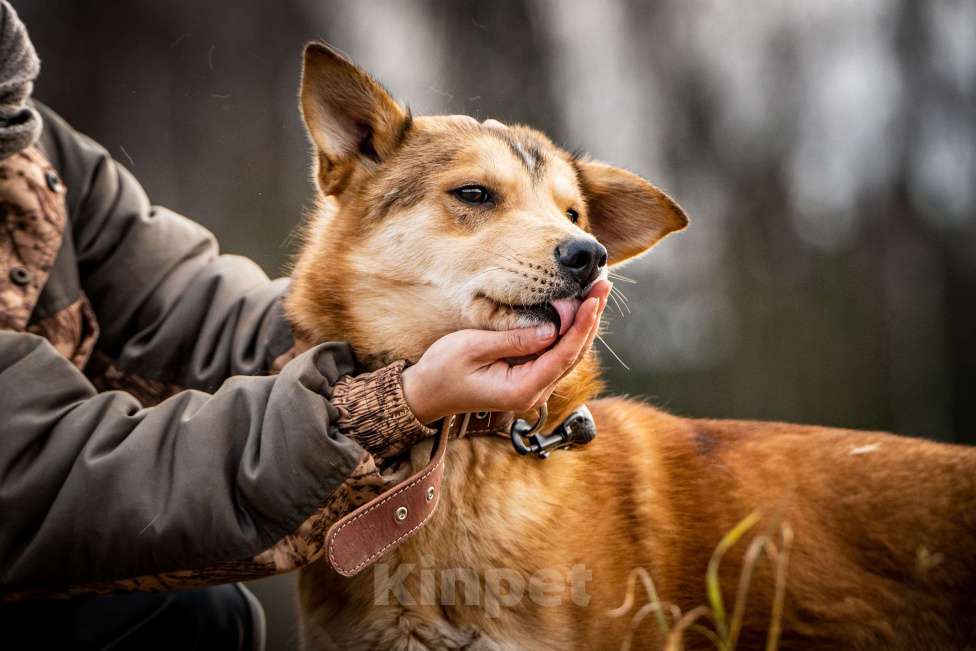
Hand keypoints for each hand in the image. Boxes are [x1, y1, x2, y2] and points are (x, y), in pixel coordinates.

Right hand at [402, 281, 610, 423]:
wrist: (426, 394)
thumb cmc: (443, 370)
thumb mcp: (473, 348)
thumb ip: (514, 339)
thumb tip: (551, 328)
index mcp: (522, 389)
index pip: (563, 355)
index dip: (581, 325)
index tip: (593, 299)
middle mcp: (534, 393)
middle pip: (573, 354)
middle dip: (590, 319)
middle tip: (603, 285)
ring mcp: (533, 387)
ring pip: (568, 353)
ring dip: (583, 323)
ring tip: (596, 292)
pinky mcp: (528, 378)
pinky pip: (555, 354)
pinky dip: (568, 330)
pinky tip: (576, 310)